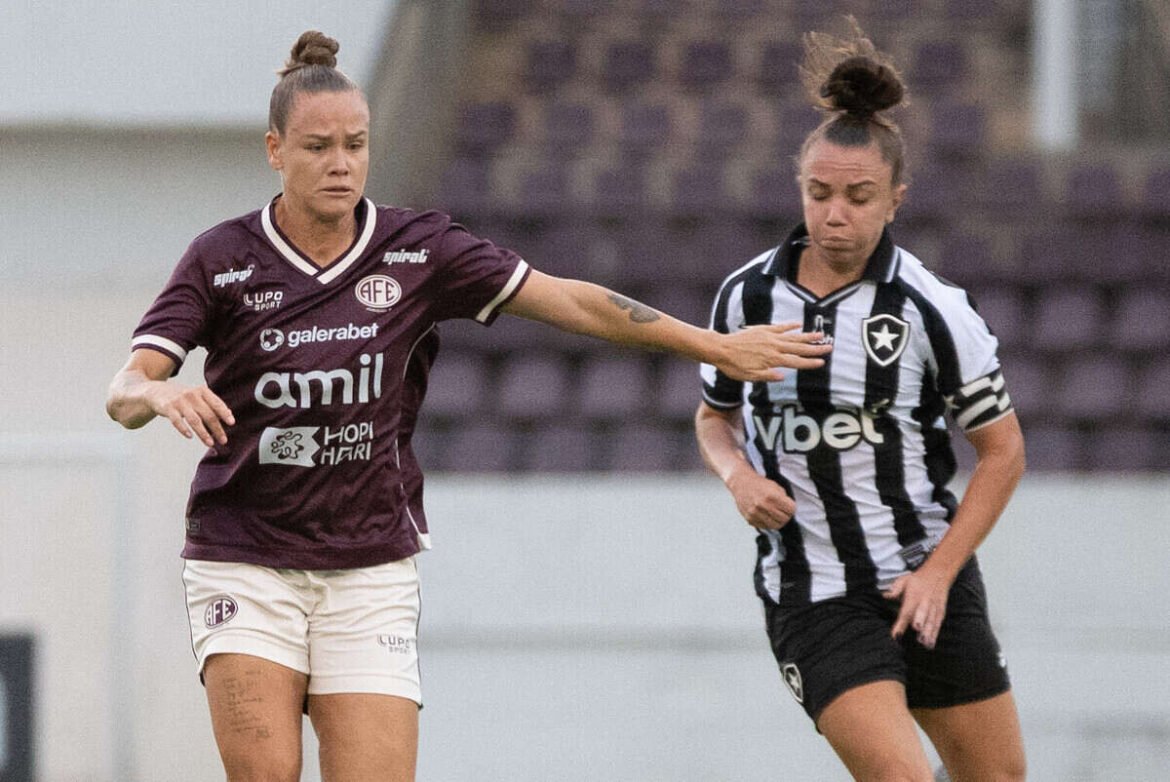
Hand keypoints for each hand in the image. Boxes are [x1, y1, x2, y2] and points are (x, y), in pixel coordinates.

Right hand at [145, 381, 234, 446]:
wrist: (155, 391)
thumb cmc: (182, 397)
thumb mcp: (197, 396)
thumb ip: (212, 404)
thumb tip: (229, 415)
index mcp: (202, 391)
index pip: (216, 403)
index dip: (224, 413)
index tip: (232, 423)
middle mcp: (192, 395)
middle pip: (208, 414)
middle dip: (217, 429)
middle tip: (224, 440)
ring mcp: (179, 402)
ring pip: (195, 420)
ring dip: (204, 433)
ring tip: (210, 443)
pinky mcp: (168, 408)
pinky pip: (177, 421)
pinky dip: (184, 429)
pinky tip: (190, 437)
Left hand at [715, 322, 830, 381]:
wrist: (720, 348)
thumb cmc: (734, 366)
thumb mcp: (749, 376)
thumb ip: (767, 376)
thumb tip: (783, 376)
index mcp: (772, 360)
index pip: (795, 362)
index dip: (809, 363)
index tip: (821, 362)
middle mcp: (773, 347)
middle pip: (798, 348)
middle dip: (815, 349)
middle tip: (829, 347)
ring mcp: (769, 337)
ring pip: (792, 336)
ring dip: (807, 336)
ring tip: (820, 335)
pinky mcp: (763, 330)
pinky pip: (780, 327)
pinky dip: (790, 326)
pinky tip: (799, 325)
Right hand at [726, 466, 794, 529]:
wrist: (741, 483)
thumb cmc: (759, 484)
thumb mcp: (775, 486)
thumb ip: (784, 498)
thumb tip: (790, 510)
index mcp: (772, 496)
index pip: (791, 510)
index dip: (792, 508)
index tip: (789, 507)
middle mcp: (763, 506)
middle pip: (784, 519)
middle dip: (786, 516)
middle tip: (784, 512)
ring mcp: (756, 514)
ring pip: (775, 526)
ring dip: (778, 521)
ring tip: (777, 516)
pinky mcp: (750, 519)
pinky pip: (765, 527)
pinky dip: (768, 523)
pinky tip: (767, 516)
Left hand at [884, 568, 951, 649]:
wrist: (938, 574)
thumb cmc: (917, 580)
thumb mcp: (904, 580)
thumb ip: (895, 589)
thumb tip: (885, 596)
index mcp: (914, 595)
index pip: (906, 611)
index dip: (901, 623)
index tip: (895, 635)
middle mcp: (925, 602)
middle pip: (922, 614)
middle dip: (920, 623)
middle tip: (917, 633)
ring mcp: (934, 607)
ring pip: (932, 621)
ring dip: (928, 633)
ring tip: (925, 644)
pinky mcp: (941, 611)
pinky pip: (938, 623)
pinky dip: (935, 634)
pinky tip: (931, 644)